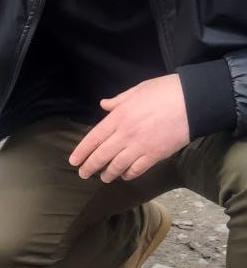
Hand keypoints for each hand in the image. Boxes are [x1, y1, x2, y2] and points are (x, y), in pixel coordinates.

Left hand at [69, 75, 189, 181]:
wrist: (192, 101)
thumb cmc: (165, 91)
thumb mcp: (138, 90)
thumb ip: (118, 101)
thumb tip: (104, 104)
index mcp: (119, 116)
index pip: (94, 138)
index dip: (82, 151)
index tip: (74, 161)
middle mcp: (125, 134)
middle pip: (102, 155)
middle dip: (90, 167)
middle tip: (83, 174)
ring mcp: (140, 146)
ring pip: (117, 166)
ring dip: (108, 174)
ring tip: (103, 178)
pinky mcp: (155, 155)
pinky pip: (137, 169)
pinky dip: (128, 174)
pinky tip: (125, 176)